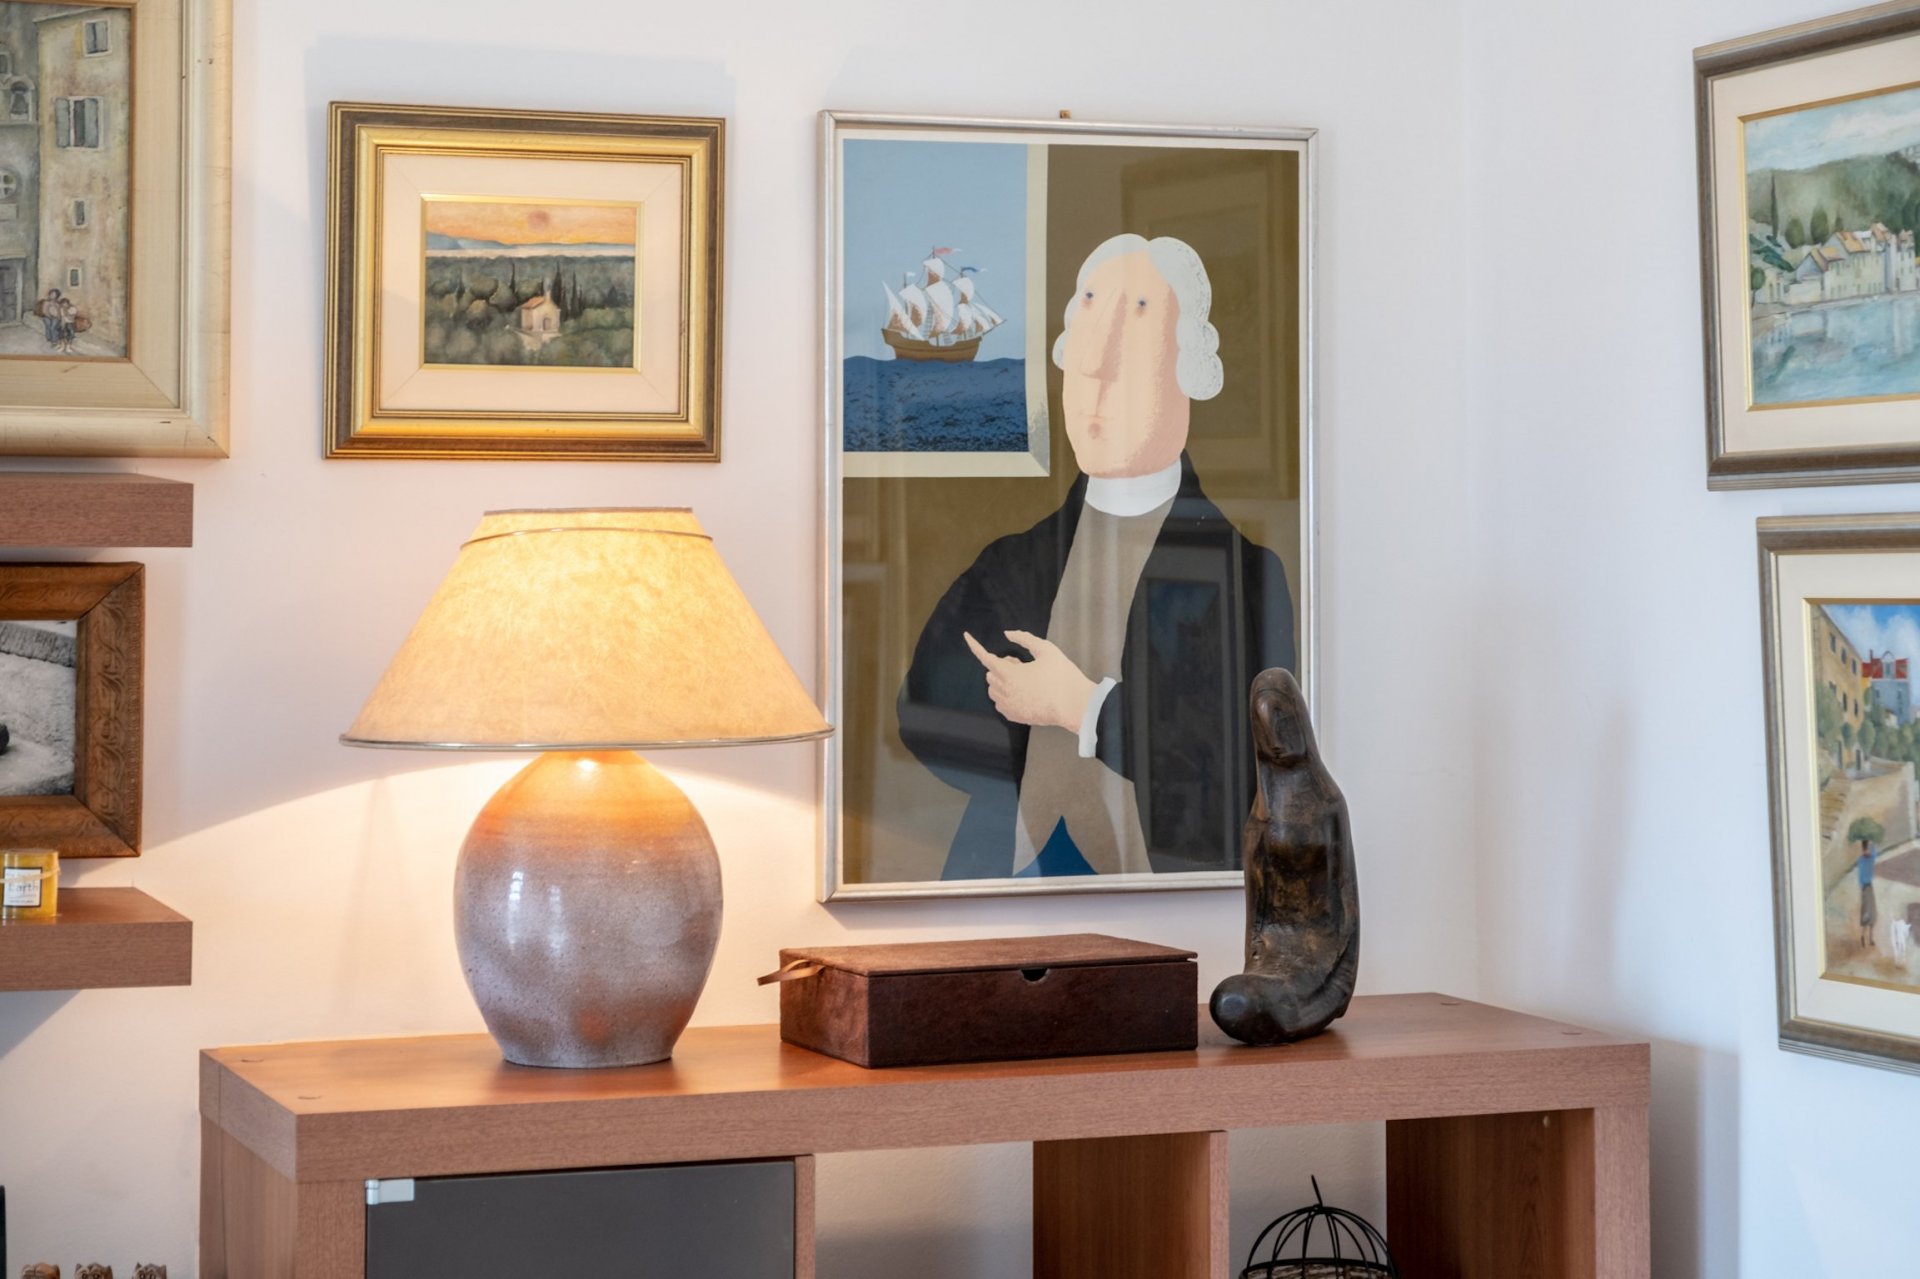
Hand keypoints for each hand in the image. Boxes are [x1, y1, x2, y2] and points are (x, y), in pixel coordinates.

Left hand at [963, 630, 1097, 732]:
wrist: (1074, 705)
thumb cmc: (1061, 675)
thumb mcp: (1046, 649)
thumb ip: (1024, 638)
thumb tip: (1008, 634)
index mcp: (1008, 673)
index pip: (984, 657)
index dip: (974, 645)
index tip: (966, 635)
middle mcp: (1002, 691)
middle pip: (990, 673)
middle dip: (1002, 666)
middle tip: (1022, 664)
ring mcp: (1007, 706)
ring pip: (994, 689)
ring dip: (1003, 681)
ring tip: (1025, 680)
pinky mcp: (1013, 717)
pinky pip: (1000, 703)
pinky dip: (1007, 695)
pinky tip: (1025, 693)